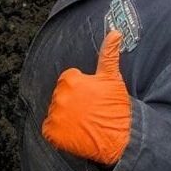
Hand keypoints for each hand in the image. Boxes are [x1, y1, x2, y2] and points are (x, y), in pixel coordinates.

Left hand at [41, 30, 131, 164]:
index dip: (81, 89)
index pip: (68, 80)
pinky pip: (50, 130)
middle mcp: (59, 96)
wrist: (120, 139)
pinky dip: (59, 132)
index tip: (91, 97)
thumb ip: (109, 53)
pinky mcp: (53, 134)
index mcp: (70, 80)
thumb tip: (115, 31)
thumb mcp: (112, 78)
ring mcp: (55, 116)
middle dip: (72, 102)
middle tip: (88, 110)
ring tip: (84, 122)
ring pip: (55, 112)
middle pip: (61, 96)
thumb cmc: (117, 107)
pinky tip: (74, 132)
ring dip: (66, 117)